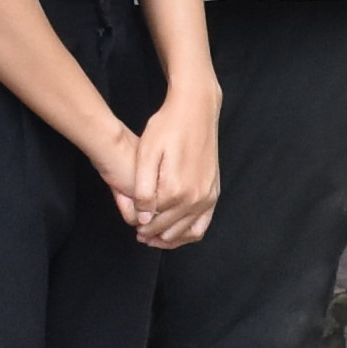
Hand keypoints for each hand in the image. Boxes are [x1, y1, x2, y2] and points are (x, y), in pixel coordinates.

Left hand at [108, 90, 220, 250]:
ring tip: (154, 236)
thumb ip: (143, 189)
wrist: (195, 109)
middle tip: (139, 233)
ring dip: (170, 238)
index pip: (154, 221)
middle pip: (169, 229)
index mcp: (175, 190)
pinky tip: (176, 229)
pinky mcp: (214, 192)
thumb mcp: (146, 154)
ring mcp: (208, 196)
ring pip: (187, 232)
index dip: (141, 224)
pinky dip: (189, 232)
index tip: (132, 224)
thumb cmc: (167, 127)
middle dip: (152, 233)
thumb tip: (144, 217)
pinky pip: (203, 223)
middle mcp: (195, 197)